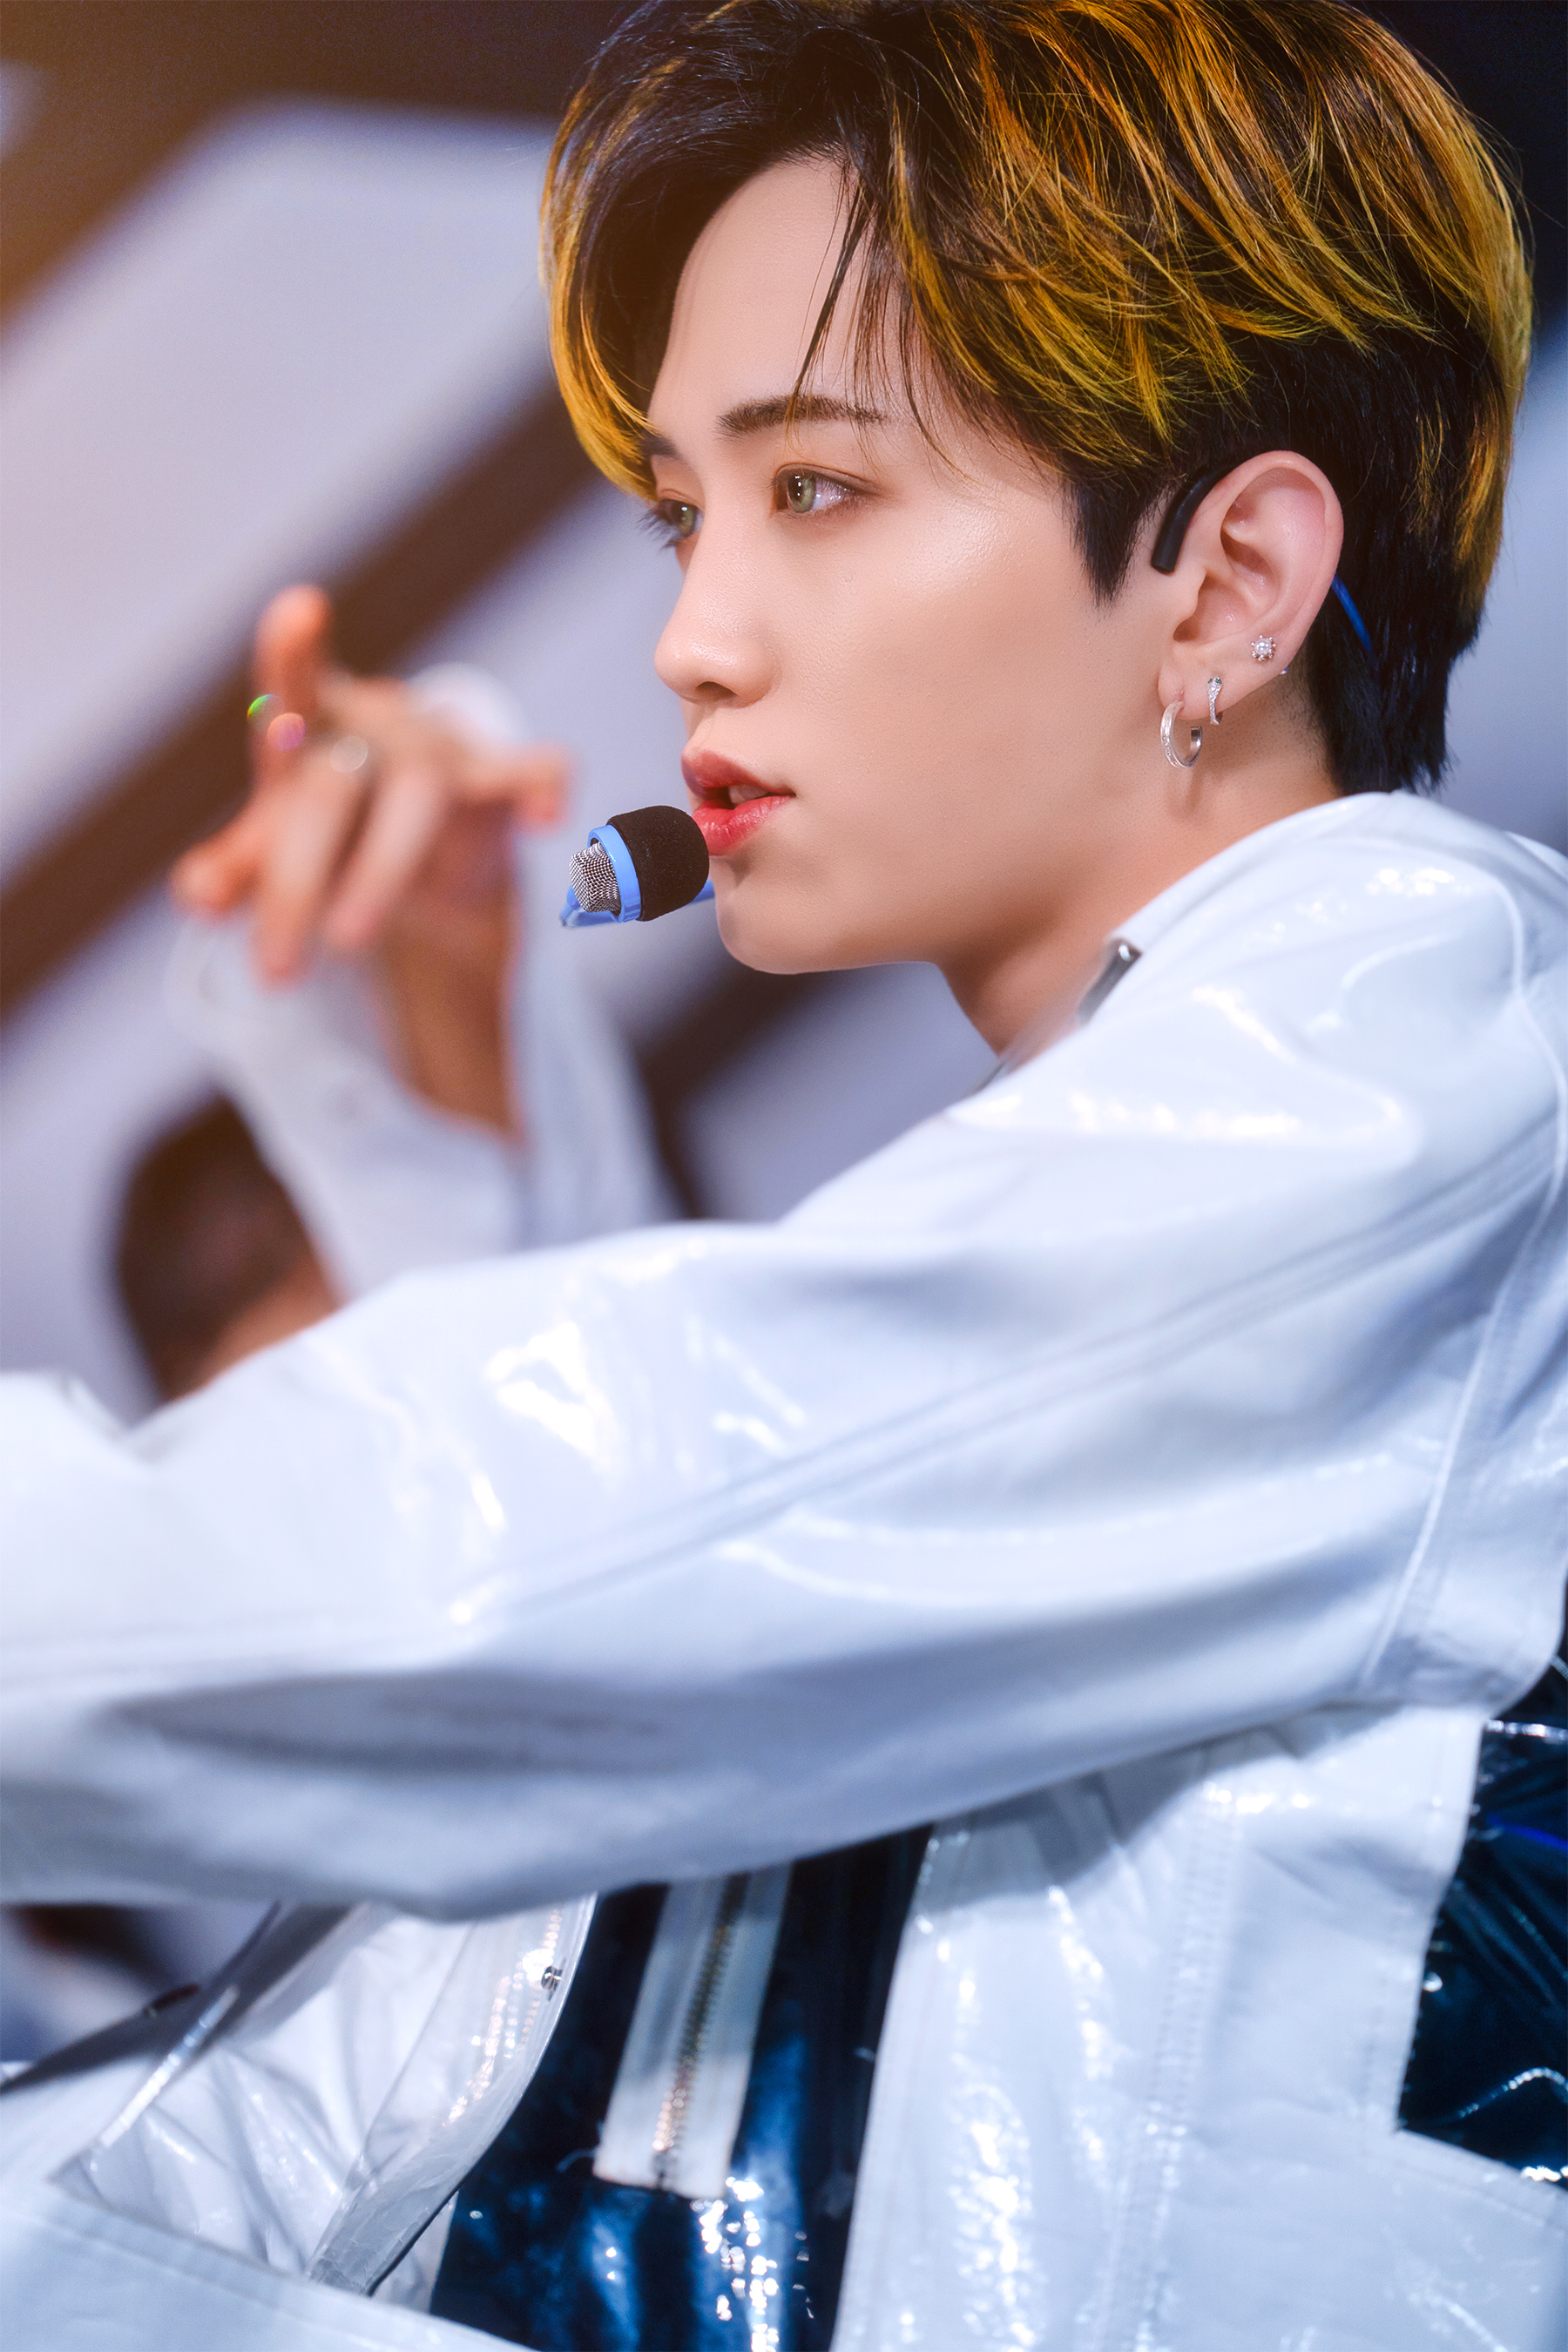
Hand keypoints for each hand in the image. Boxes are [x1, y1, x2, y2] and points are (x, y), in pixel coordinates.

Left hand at [173, 586, 570, 1131]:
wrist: (424, 851)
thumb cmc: (334, 830)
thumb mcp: (275, 848)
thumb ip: (235, 869)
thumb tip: (198, 894)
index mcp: (311, 725)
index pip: (292, 682)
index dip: (294, 649)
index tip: (301, 610)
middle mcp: (378, 726)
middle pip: (333, 788)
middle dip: (297, 882)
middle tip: (275, 971)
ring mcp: (445, 752)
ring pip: (418, 797)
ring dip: (379, 873)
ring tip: (344, 945)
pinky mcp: (505, 784)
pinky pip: (537, 772)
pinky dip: (544, 787)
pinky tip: (545, 820)